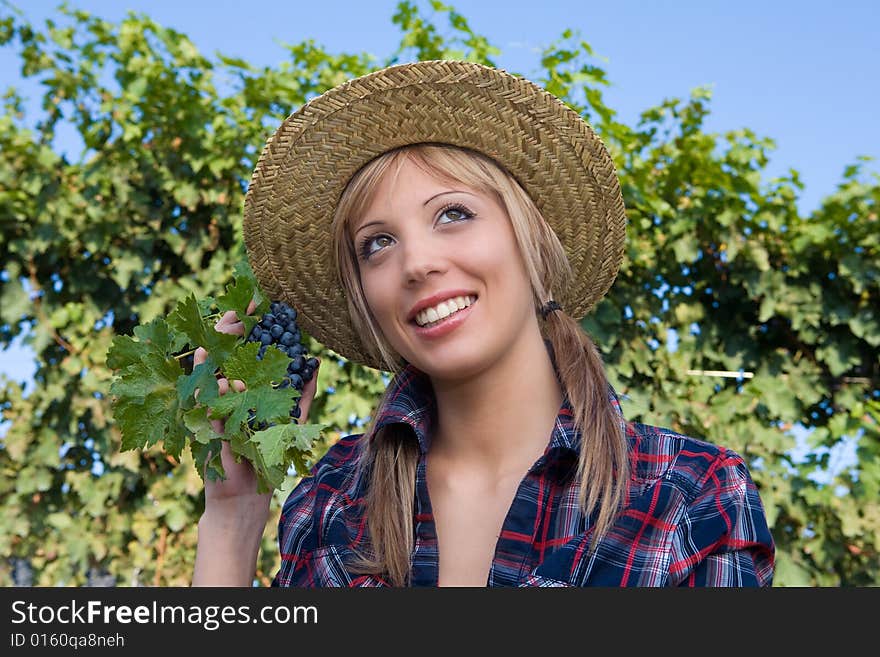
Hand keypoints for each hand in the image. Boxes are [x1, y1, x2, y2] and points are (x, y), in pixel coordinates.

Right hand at [193, 299, 320, 504]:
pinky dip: (208, 379)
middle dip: (231, 327)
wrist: (242, 498)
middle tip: (241, 311)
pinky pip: (199, 394)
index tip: (257, 303)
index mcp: (245, 389)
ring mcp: (210, 405)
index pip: (243, 350)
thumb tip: (315, 364)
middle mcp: (224, 393)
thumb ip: (301, 396)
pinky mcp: (201, 420)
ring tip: (231, 326)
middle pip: (223, 351)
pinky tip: (218, 368)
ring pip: (208, 365)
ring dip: (218, 344)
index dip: (248, 327)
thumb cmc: (264, 460)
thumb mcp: (289, 424)